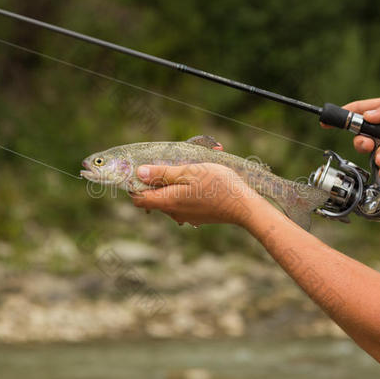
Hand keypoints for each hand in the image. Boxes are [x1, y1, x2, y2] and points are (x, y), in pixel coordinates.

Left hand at [131, 163, 261, 226]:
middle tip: (172, 163)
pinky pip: (184, 202)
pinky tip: (201, 180)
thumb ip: (163, 173)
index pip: (138, 198)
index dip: (135, 185)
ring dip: (175, 184)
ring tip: (191, 168)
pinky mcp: (197, 216)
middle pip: (154, 197)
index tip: (142, 170)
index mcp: (167, 201)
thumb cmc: (217, 185)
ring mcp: (186, 216)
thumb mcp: (189, 172)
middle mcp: (173, 212)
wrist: (244, 206)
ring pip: (170, 198)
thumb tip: (140, 173)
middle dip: (159, 180)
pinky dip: (187, 190)